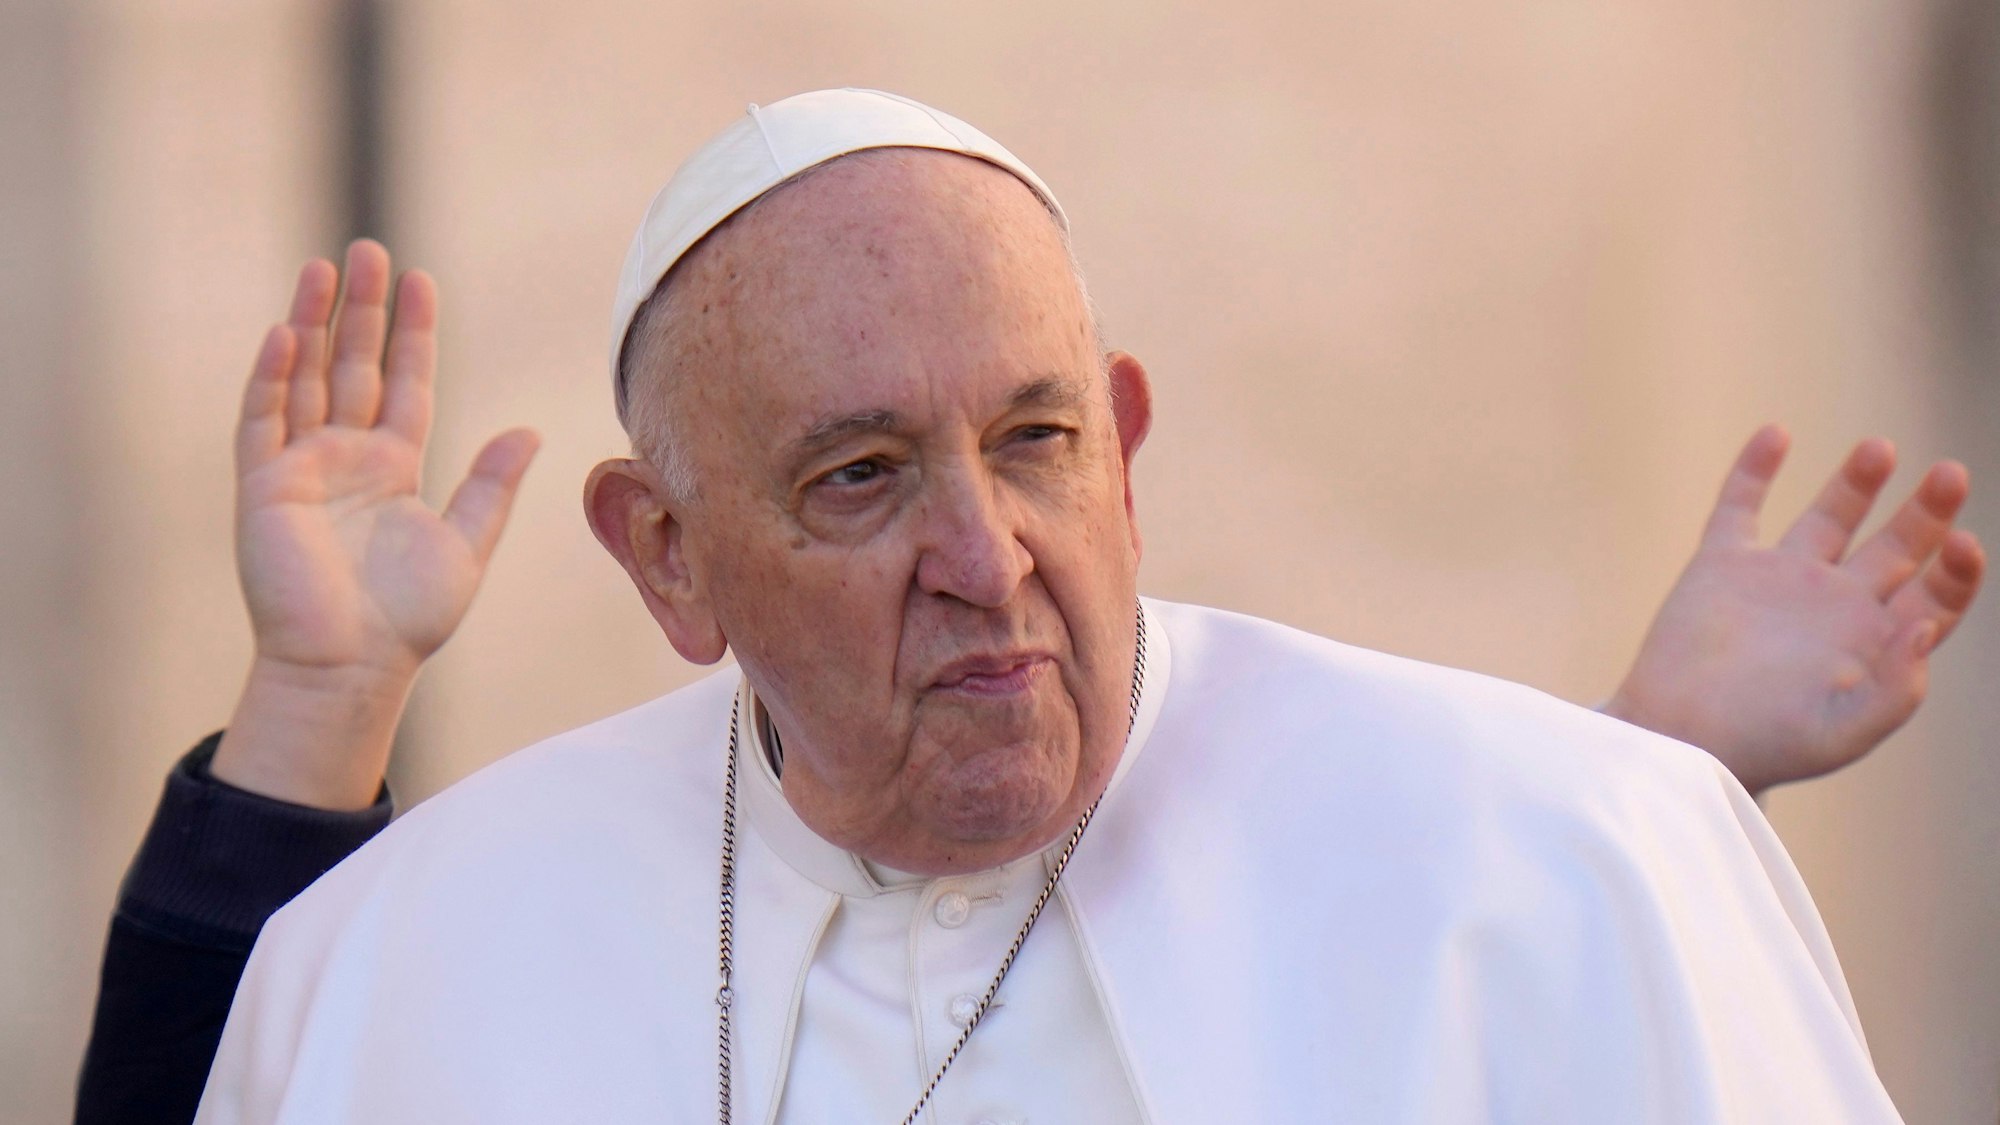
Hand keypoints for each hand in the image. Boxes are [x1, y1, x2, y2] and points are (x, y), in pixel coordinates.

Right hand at [211, 241, 539, 807]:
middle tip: (368, 250)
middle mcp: (346, 458)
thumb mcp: (466, 543)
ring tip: (322, 268)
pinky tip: (287, 334)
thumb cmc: (410, 617)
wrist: (355, 664)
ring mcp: (301, 468)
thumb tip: (528, 431)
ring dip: (312, 324)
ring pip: (305, 378)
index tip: (420, 280)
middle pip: (354, 366)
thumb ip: (492, 485)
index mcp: (394, 468)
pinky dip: (273, 377)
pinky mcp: (263, 488)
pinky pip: (263, 420)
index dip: (413, 333)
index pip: (406, 383)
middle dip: (361, 310)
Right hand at [1604, 425, 1983, 796]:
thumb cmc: (1760, 746)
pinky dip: (1755, 469)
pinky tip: (1777, 433)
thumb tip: (1925, 626)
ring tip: (1882, 447)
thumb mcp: (1844, 732)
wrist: (1675, 739)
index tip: (1962, 544)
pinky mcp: (1722, 565)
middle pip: (1898, 548)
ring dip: (1858, 481)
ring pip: (1830, 516)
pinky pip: (1741, 506)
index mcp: (1872, 646)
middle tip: (1952, 474)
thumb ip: (1897, 687)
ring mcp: (1778, 581)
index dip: (1958, 570)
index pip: (1935, 596)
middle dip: (1928, 511)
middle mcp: (1833, 606)